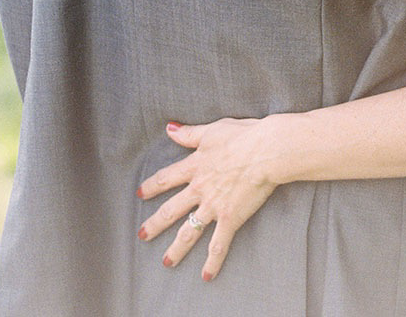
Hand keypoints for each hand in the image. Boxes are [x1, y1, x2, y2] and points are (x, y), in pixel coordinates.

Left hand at [137, 118, 280, 280]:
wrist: (265, 150)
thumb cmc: (242, 136)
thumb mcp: (212, 130)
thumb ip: (189, 133)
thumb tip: (169, 128)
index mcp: (195, 166)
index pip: (167, 178)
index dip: (152, 186)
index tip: (140, 194)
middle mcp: (199, 188)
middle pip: (171, 209)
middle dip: (155, 224)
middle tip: (143, 235)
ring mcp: (213, 206)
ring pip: (189, 231)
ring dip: (176, 248)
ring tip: (166, 262)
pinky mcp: (230, 218)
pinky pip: (218, 245)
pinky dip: (212, 262)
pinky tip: (206, 276)